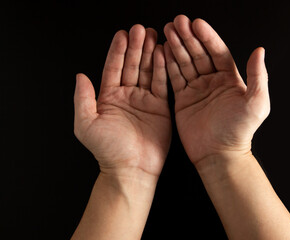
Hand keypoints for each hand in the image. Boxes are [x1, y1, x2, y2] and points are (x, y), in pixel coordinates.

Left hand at [74, 25, 170, 177]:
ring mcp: (144, 100)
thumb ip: (83, 99)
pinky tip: (163, 55)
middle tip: (141, 29)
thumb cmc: (108, 151)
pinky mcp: (160, 107)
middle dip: (136, 47)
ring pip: (146, 71)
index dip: (117, 51)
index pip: (112, 68)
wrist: (131, 170)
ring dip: (150, 53)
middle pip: (131, 65)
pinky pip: (161, 84)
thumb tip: (80, 76)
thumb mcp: (86, 125)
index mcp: (108, 98)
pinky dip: (162, 69)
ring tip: (154, 35)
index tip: (122, 35)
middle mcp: (126, 96)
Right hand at [164, 15, 269, 165]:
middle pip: (199, 54)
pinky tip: (162, 51)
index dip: (207, 37)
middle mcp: (212, 81)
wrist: (219, 155)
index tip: (197, 23)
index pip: (217, 51)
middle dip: (188, 37)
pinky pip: (174, 78)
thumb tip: (260, 50)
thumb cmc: (240, 131)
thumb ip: (258, 76)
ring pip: (185, 63)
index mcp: (229, 79)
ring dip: (176, 46)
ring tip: (167, 30)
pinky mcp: (182, 99)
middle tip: (177, 22)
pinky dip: (168, 65)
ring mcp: (196, 89)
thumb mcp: (255, 103)